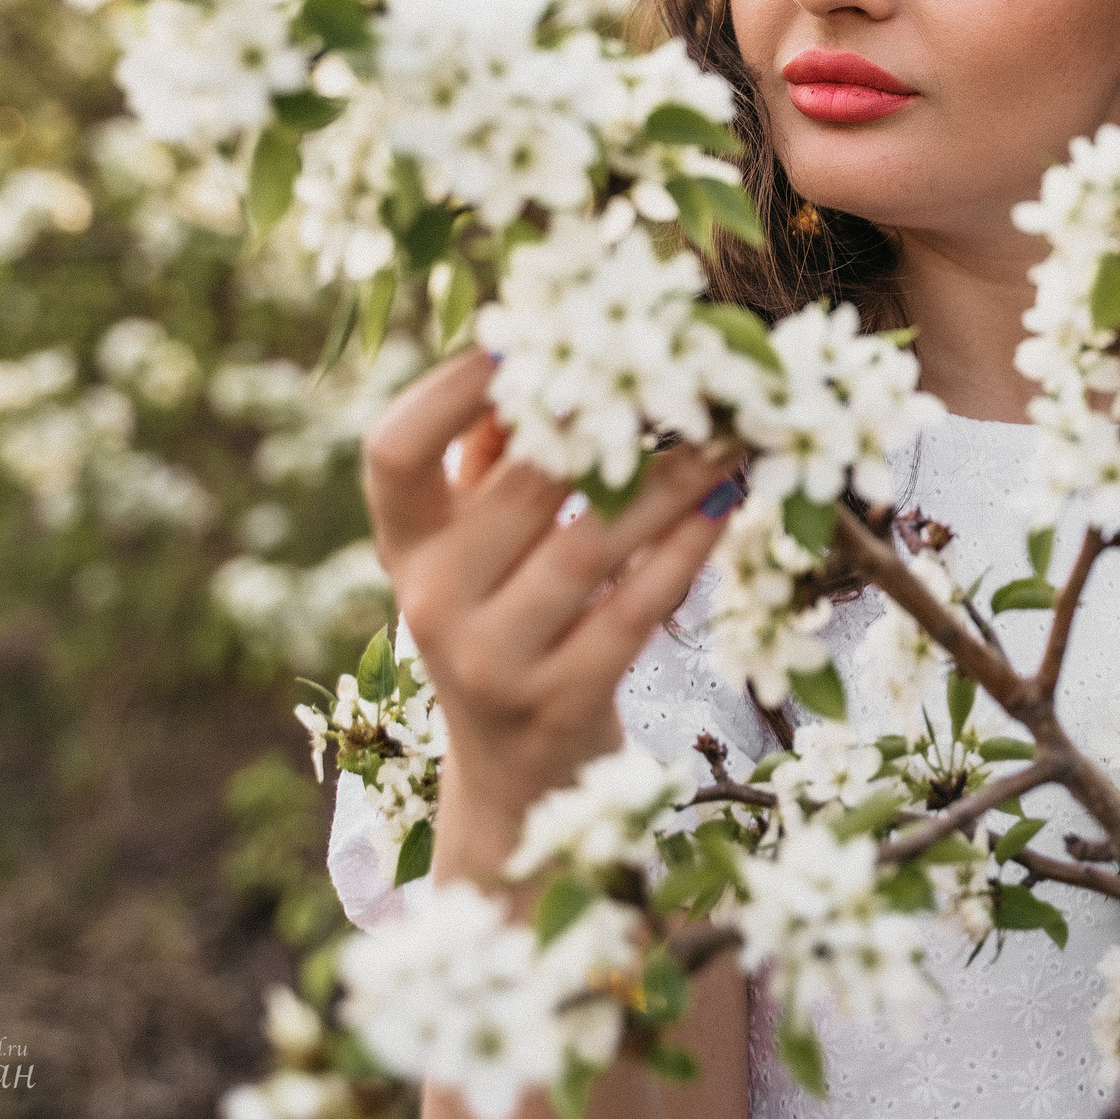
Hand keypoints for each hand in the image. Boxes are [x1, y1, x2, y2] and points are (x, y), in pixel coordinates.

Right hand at [361, 348, 745, 887]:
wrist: (519, 777)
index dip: (448, 390)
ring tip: (724, 435)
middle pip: (520, 488)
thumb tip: (542, 346)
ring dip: (669, 481)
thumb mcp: (476, 549)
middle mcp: (430, 603)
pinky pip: (635, 608)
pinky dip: (685, 549)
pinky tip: (727, 504)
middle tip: (677, 370)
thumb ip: (492, 460)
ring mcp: (493, 661)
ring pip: (589, 545)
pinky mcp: (561, 703)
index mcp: (404, 549)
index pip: (392, 454)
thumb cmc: (507, 624)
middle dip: (607, 419)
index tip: (521, 341)